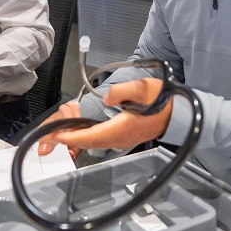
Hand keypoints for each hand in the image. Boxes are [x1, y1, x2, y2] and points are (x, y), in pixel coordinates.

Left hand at [41, 78, 171, 154]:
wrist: (178, 112)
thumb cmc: (162, 100)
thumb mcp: (142, 88)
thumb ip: (121, 92)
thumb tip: (106, 98)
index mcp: (120, 128)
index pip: (90, 136)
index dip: (71, 136)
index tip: (56, 135)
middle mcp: (119, 138)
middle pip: (88, 142)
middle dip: (69, 139)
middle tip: (52, 135)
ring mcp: (122, 140)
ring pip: (94, 143)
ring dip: (78, 138)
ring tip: (63, 130)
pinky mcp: (125, 137)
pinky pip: (101, 140)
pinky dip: (88, 137)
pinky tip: (82, 130)